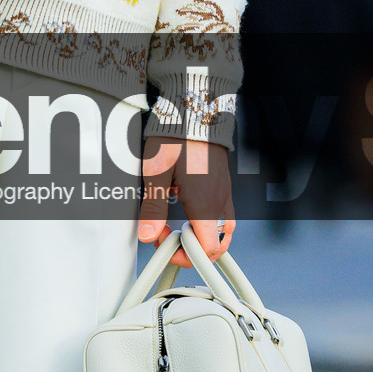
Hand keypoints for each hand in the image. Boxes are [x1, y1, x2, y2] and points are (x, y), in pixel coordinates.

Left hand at [137, 135, 235, 266]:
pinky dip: (208, 224)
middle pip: (217, 246)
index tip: (166, 245)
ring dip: (201, 238)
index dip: (186, 257)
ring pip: (222, 233)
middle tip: (167, 235)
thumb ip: (153, 208)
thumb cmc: (176, 139)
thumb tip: (147, 234)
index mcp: (204, 205)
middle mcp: (219, 204)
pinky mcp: (223, 188)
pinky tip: (188, 210)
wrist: (196, 114)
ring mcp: (224, 196)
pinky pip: (223, 217)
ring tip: (177, 226)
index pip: (207, 250)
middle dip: (192, 250)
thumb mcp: (156, 174)